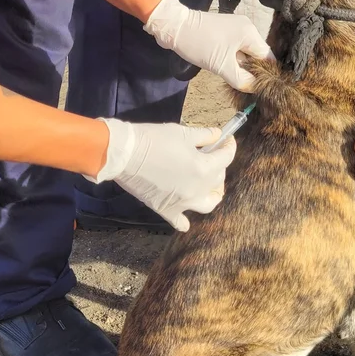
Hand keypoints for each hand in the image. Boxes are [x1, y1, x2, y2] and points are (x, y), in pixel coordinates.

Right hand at [92, 119, 235, 231]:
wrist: (125, 154)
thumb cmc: (154, 139)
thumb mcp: (182, 132)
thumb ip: (204, 136)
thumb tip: (217, 135)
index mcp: (204, 168)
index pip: (226, 158)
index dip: (229, 146)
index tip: (227, 140)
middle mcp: (198, 189)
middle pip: (218, 179)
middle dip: (218, 165)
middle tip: (211, 155)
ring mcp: (183, 203)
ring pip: (208, 204)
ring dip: (212, 194)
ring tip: (208, 186)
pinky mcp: (167, 210)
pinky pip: (181, 222)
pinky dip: (185, 220)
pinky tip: (186, 217)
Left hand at [144, 0, 273, 90]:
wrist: (174, 27)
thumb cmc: (200, 44)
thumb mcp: (221, 66)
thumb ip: (241, 79)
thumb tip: (255, 88)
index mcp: (250, 33)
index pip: (267, 57)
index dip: (266, 74)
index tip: (263, 90)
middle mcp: (247, 28)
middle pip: (257, 55)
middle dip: (253, 71)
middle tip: (249, 89)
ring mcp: (235, 29)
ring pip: (245, 53)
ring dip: (242, 67)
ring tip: (239, 82)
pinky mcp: (224, 32)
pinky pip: (236, 49)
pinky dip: (233, 60)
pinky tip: (229, 71)